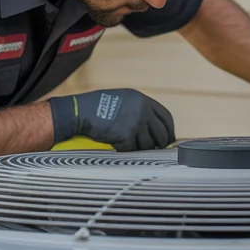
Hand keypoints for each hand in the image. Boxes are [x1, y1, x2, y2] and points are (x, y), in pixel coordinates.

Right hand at [49, 88, 175, 150]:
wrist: (80, 111)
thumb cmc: (98, 106)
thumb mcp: (124, 99)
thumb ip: (140, 109)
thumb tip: (154, 128)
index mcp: (143, 100)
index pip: (166, 117)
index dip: (169, 130)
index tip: (168, 139)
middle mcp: (143, 111)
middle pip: (161, 133)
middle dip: (160, 143)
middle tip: (156, 150)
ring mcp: (136, 123)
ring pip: (148, 144)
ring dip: (139, 147)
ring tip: (126, 143)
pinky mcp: (127, 136)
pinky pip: (132, 149)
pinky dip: (125, 149)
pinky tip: (116, 143)